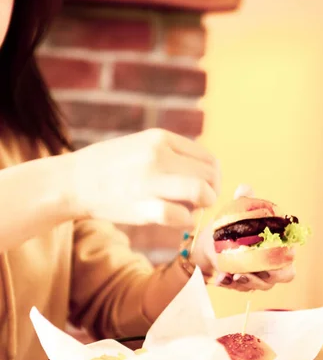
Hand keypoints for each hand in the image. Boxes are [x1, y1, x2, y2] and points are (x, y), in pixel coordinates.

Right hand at [70, 129, 219, 228]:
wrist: (73, 182)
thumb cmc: (110, 167)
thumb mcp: (142, 146)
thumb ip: (173, 155)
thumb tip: (206, 175)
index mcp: (161, 138)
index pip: (209, 159)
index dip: (213, 179)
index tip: (205, 189)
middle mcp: (159, 155)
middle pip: (209, 176)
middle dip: (211, 193)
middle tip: (200, 204)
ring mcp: (150, 181)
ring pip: (201, 192)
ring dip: (203, 206)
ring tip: (190, 210)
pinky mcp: (142, 207)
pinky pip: (181, 216)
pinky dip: (186, 221)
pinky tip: (178, 220)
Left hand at [191, 184, 295, 291]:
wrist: (211, 244)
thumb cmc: (233, 227)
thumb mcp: (237, 213)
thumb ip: (243, 202)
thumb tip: (244, 189)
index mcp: (278, 248)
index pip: (290, 260)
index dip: (286, 260)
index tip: (274, 255)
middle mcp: (272, 266)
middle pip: (280, 277)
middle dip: (267, 276)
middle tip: (252, 270)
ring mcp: (259, 277)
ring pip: (260, 286)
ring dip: (248, 282)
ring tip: (234, 275)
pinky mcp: (242, 285)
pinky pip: (240, 289)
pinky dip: (231, 284)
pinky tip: (221, 278)